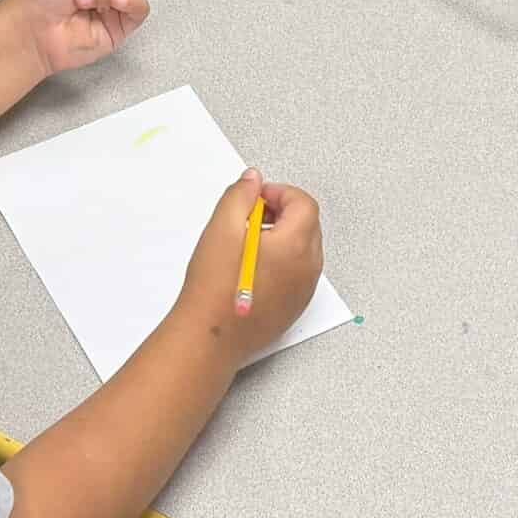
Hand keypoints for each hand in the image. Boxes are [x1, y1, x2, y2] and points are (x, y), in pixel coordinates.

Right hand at [179, 170, 323, 346]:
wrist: (209, 337)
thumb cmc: (215, 287)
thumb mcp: (222, 227)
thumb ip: (240, 195)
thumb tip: (253, 180)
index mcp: (296, 245)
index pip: (304, 203)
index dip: (280, 193)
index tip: (256, 196)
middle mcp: (308, 268)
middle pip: (307, 225)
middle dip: (282, 213)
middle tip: (251, 216)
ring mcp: (303, 291)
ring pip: (303, 250)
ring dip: (282, 237)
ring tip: (248, 242)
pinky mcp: (293, 308)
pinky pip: (297, 274)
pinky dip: (281, 262)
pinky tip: (252, 268)